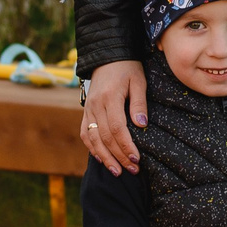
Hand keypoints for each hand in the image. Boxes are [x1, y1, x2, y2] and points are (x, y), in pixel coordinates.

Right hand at [82, 59, 145, 174]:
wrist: (107, 55)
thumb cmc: (127, 68)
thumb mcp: (138, 81)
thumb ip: (139, 104)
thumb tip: (142, 126)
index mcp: (110, 97)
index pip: (117, 128)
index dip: (126, 146)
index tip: (136, 159)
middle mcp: (96, 105)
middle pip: (105, 137)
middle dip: (119, 156)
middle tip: (132, 170)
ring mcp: (88, 109)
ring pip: (93, 139)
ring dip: (105, 158)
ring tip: (118, 171)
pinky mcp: (85, 111)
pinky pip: (84, 133)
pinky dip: (92, 148)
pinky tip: (102, 159)